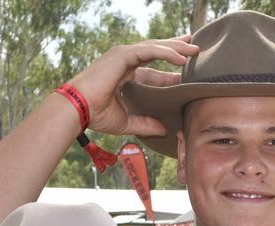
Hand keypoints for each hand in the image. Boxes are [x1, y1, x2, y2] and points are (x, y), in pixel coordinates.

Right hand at [65, 37, 198, 136]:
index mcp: (124, 74)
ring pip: (155, 47)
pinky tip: (182, 58)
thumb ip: (145, 123)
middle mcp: (125, 61)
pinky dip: (166, 52)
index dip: (170, 69)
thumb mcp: (127, 121)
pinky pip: (150, 50)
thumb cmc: (96, 115)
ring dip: (176, 47)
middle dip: (176, 48)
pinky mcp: (123, 54)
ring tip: (195, 49)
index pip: (152, 68)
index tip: (187, 72)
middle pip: (156, 51)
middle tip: (195, 47)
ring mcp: (123, 55)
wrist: (79, 110)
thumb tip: (163, 130)